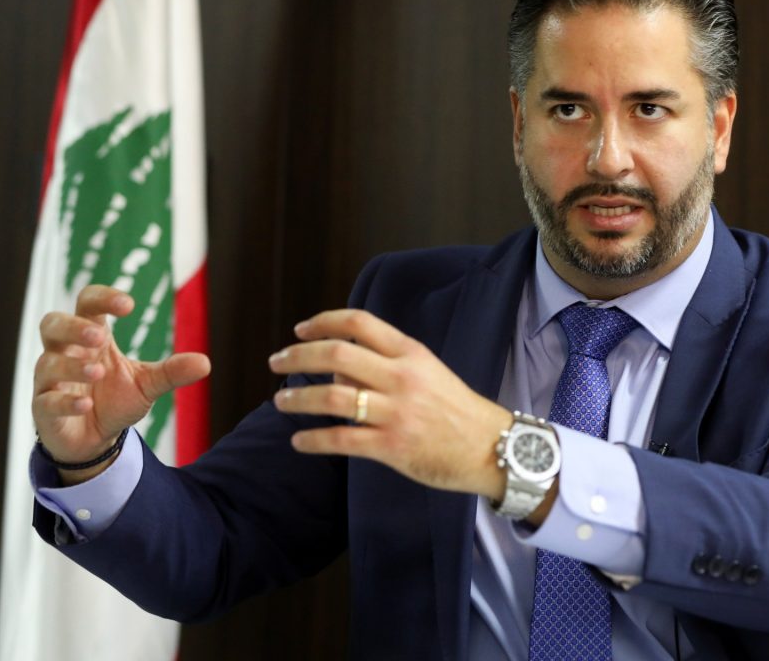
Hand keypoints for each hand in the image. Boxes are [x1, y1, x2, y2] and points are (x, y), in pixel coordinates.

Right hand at [33, 285, 210, 475]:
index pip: (87, 304)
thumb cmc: (116, 400)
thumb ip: (172, 372)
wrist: (96, 439)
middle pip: (52, 324)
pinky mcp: (44, 409)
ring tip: (98, 371)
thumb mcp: (148, 384)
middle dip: (73, 328)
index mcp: (92, 339)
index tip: (129, 305)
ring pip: (48, 362)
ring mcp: (51, 381)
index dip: (103, 297)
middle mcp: (66, 354)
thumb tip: (206, 363)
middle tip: (99, 337)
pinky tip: (86, 404)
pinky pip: (46, 400)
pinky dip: (65, 401)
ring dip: (72, 366)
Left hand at [269, 309, 512, 497]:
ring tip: (281, 401)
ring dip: (299, 398)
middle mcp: (402, 377)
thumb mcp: (428, 373)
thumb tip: (337, 370)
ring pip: (334, 398)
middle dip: (299, 356)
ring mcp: (397, 413)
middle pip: (338, 355)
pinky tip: (298, 441)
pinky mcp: (393, 446)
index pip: (359, 323)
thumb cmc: (456, 409)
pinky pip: (342, 440)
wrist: (492, 447)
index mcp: (411, 353)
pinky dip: (313, 440)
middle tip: (276, 361)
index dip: (323, 322)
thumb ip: (386, 366)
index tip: (299, 330)